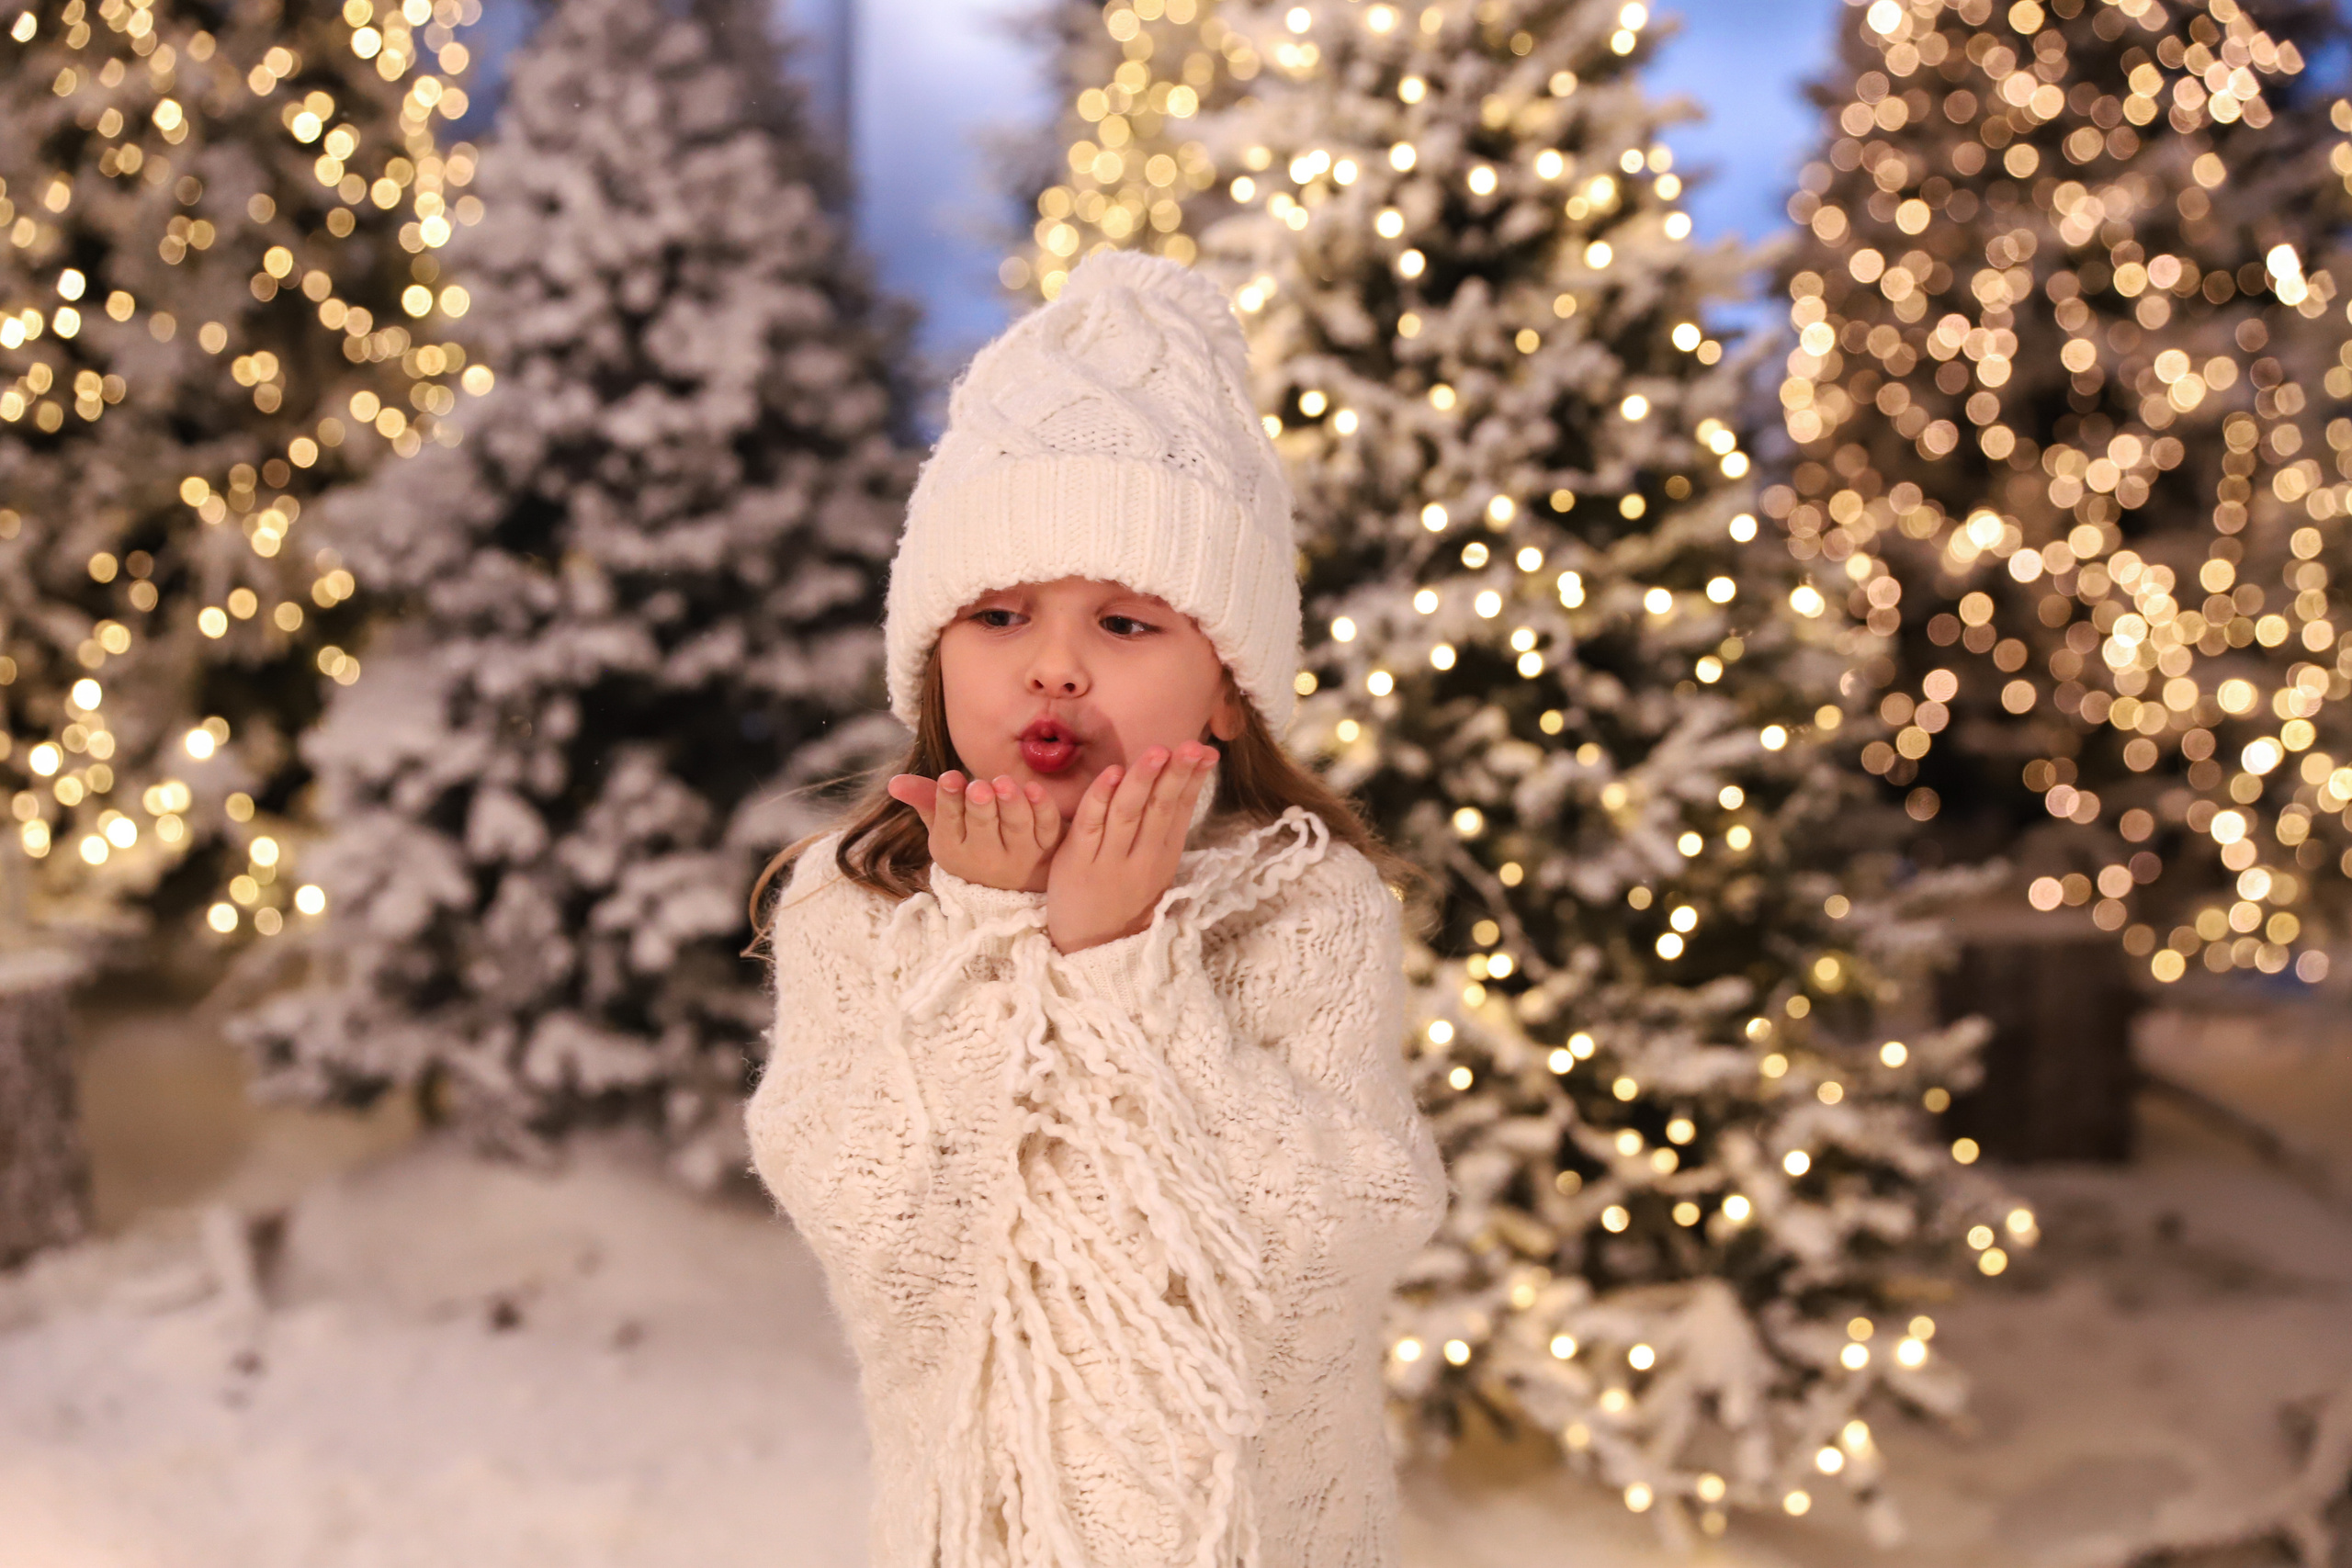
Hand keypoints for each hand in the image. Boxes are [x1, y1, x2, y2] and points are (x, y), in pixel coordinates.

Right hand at [887, 769, 1063, 893]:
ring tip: (1004, 783)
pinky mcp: (1048, 849)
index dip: (949, 800)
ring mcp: (1020, 855)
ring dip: (1011, 804)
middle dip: (980, 806)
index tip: (950, 778)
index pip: (949, 823)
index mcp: (953, 849)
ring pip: (1016, 827)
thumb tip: (894, 783)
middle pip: (983, 828)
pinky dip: (1042, 809)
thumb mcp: (944, 823)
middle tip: (978, 787)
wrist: (1016, 873)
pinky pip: (1047, 829)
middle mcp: (986, 858)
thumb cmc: (973, 837)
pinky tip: (1033, 788)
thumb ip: (924, 798)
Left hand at [1045, 741, 1216, 953]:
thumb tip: (1181, 786)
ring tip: (1157, 752)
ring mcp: (1110, 860)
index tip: (1206, 751)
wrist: (1091, 946)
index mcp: (1163, 856)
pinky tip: (1112, 774)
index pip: (1182, 810)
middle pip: (1161, 808)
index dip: (1193, 779)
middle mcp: (1142, 857)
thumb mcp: (1154, 867)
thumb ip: (1163, 829)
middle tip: (1191, 745)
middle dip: (1176, 774)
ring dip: (1143, 779)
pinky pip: (1090, 824)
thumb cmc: (1122, 899)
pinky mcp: (1078, 861)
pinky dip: (1101, 797)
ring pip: (1128, 812)